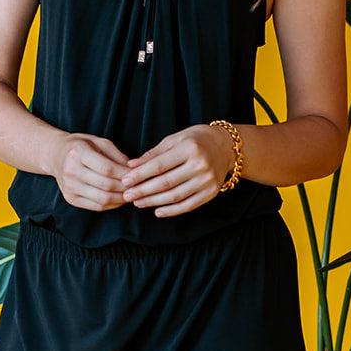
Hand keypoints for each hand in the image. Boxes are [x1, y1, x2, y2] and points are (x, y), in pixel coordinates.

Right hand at [51, 132, 131, 210]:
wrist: (55, 155)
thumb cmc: (81, 146)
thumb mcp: (98, 142)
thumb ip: (117, 155)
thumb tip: (134, 169)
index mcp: (78, 153)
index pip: (106, 168)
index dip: (124, 174)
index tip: (137, 175)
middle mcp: (71, 171)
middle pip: (106, 186)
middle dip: (125, 188)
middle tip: (138, 186)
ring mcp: (69, 187)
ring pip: (102, 199)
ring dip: (120, 199)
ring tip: (130, 194)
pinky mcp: (71, 199)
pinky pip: (96, 207)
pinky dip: (112, 205)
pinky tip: (119, 199)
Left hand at [119, 124, 235, 216]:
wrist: (226, 147)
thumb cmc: (196, 140)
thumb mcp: (174, 139)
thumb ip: (153, 154)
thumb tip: (131, 166)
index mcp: (189, 148)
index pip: (159, 166)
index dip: (140, 175)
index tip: (125, 181)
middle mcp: (200, 165)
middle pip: (165, 183)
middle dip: (143, 191)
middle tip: (127, 196)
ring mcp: (207, 180)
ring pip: (175, 196)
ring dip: (153, 202)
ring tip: (138, 203)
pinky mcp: (211, 192)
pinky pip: (188, 205)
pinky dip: (171, 211)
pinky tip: (157, 211)